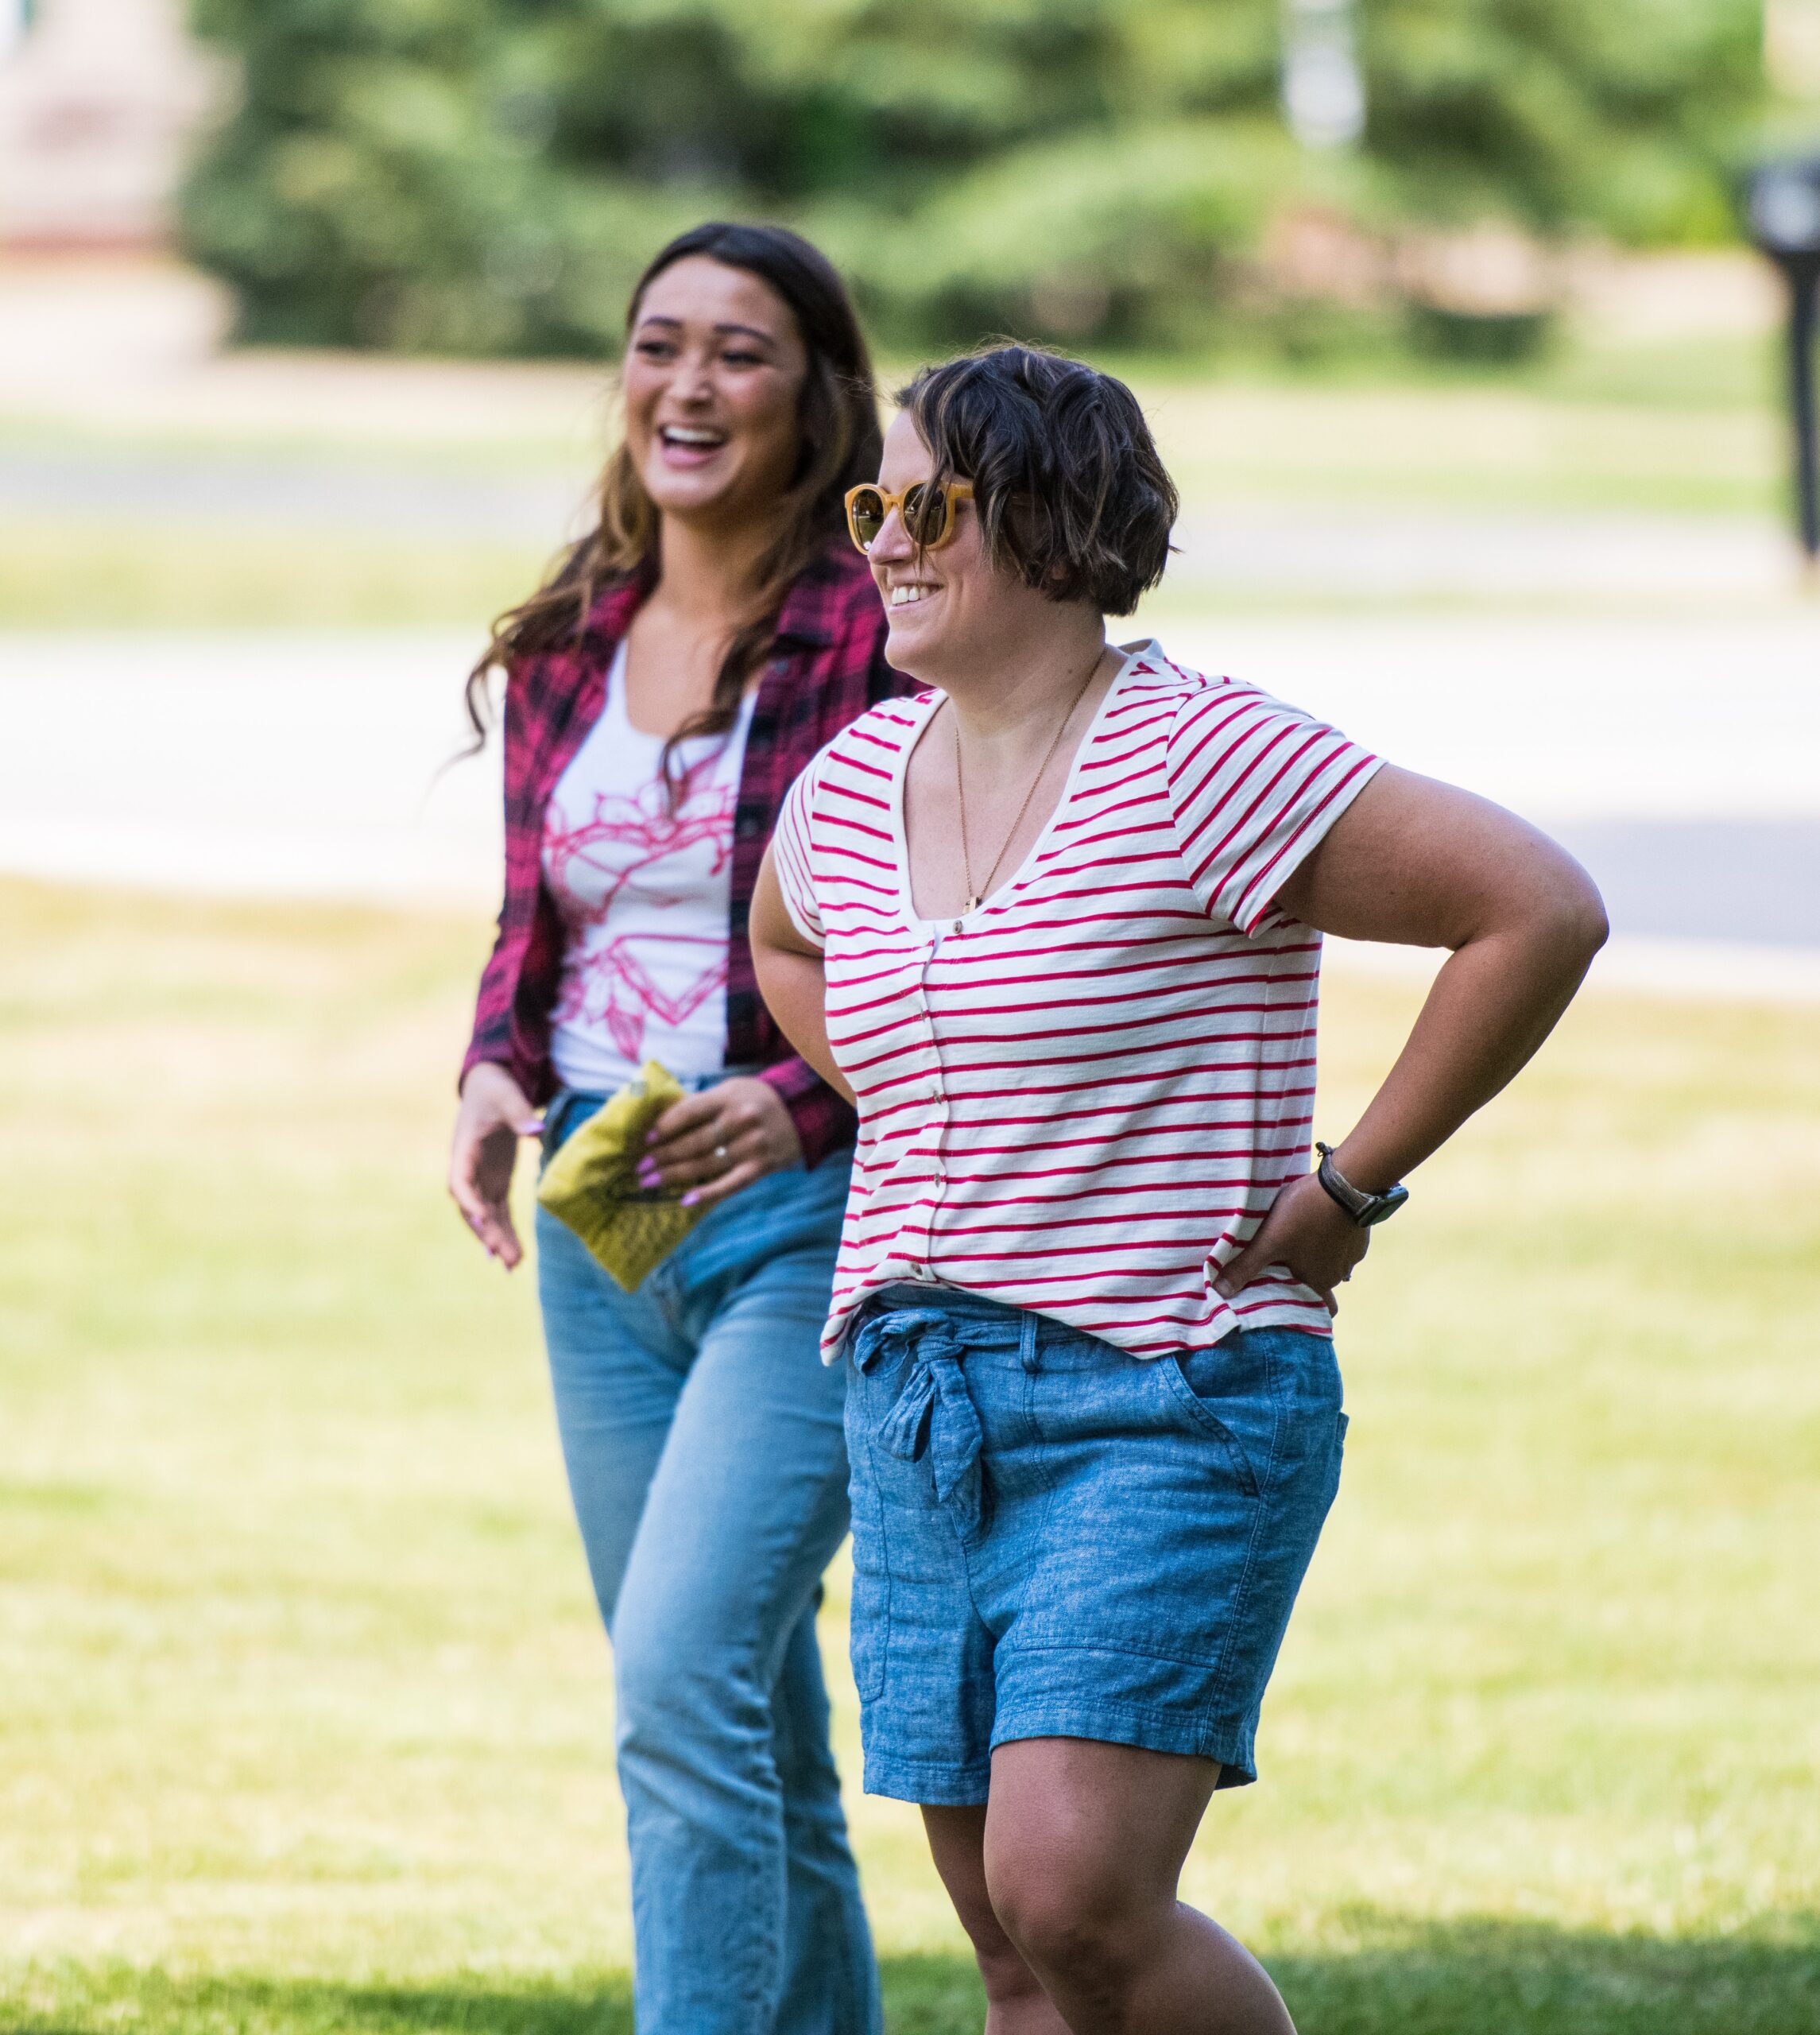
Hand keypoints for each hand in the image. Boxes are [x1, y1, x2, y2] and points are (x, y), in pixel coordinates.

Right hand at [449, 1062, 543, 1268]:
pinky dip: (505, 1232)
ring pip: (485, 1216)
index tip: (480, 1216)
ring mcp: (481, 1178)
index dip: (468, 1199)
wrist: (489, 1085)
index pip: (460, 1180)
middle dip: (485, 1231)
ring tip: (512, 1265)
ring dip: (497, 1239)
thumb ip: (520, 1113)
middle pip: (472, 1207)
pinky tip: (514, 1256)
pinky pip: (498, 1213)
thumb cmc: (494, 1088)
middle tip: (501, 1255)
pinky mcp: (495, 1182)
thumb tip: (537, 1131)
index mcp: (464, 1148)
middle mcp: (468, 1169)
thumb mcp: (507, 1095)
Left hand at [637, 1076, 803, 1208]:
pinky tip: (685, 1200)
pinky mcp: (762, 1167)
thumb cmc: (757, 1099)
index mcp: (728, 1097)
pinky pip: (730, 1184)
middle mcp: (740, 1121)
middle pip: (693, 1142)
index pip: (688, 1112)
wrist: (804, 1110)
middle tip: (640, 1168)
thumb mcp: (732, 1090)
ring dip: (675, 1176)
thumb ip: (702, 1105)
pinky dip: (707, 1194)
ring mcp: (752, 1146)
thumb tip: (661, 1123)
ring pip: (706, 1164)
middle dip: (663, 1157)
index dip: (664, 1128)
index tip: (646, 1141)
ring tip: (651, 1182)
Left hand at [1214, 1170, 1369, 1315]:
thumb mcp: (1269, 1240)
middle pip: (1320, 1285)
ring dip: (1317, 1257)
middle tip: (1286, 1266)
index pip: (1316, 1308)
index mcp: (1318, 1282)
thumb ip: (1245, 1266)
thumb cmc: (1305, 1215)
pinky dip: (1330, 1239)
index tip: (1287, 1300)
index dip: (1302, 1307)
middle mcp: (1339, 1275)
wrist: (1346, 1184)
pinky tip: (1317, 1225)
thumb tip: (1220, 1292)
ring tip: (1299, 1242)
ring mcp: (1352, 1255)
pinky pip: (1342, 1244)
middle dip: (1304, 1277)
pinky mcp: (1359, 1235)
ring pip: (1331, 1263)